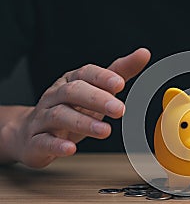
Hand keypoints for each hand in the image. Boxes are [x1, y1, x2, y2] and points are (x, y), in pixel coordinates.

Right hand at [8, 48, 150, 167]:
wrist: (31, 132)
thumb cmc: (71, 108)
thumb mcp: (97, 89)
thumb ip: (119, 73)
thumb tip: (144, 53)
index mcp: (71, 81)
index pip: (86, 74)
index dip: (102, 77)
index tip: (119, 83)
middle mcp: (55, 96)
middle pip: (72, 92)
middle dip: (97, 99)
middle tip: (119, 109)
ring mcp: (43, 118)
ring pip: (60, 115)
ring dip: (83, 123)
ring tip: (105, 131)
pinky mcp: (36, 140)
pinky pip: (43, 141)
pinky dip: (56, 145)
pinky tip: (70, 149)